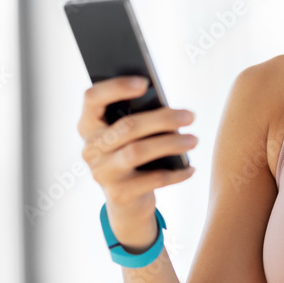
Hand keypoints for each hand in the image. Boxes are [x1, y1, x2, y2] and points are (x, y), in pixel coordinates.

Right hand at [77, 75, 197, 249]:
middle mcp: (91, 148)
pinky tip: (191, 168)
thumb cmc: (132, 152)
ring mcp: (102, 172)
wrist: (127, 200)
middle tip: (190, 116)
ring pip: (137, 152)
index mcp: (89, 124)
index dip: (116, 87)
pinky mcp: (119, 194)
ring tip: (194, 140)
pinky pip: (152, 180)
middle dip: (163, 119)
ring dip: (170, 144)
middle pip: (126, 126)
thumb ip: (138, 116)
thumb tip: (168, 107)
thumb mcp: (129, 134)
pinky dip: (176, 173)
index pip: (93, 98)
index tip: (145, 82)